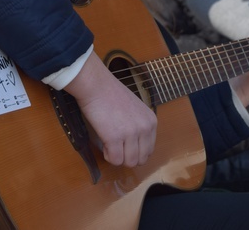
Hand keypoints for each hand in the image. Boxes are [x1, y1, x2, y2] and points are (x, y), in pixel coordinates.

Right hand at [65, 51, 156, 167]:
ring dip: (118, 157)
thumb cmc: (111, 95)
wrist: (96, 85)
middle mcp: (145, 128)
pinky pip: (115, 160)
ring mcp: (131, 133)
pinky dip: (108, 156)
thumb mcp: (135, 110)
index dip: (135, 152)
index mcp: (151, 121)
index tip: (125, 145)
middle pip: (141, 159)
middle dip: (127, 157)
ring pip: (129, 162)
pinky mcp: (115, 137)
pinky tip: (104, 144)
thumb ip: (139, 126)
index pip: (149, 150)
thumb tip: (134, 147)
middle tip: (116, 147)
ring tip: (109, 144)